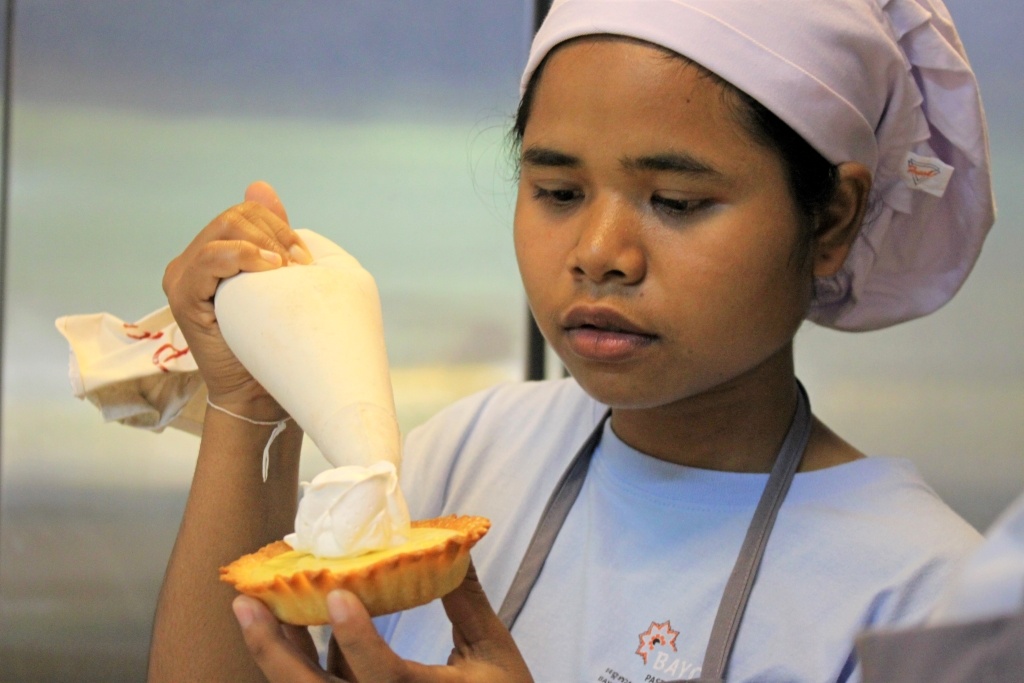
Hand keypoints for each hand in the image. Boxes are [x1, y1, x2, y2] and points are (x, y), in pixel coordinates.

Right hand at [163, 181, 312, 418]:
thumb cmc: (273, 345)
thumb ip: (270, 236)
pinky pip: (210, 258)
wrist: (260, 393)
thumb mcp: (278, 283)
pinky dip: (241, 256)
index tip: (306, 260)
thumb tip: (261, 185)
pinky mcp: (182, 295)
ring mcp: (183, 276)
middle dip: (276, 234)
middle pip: (236, 215)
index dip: (280, 227)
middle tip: (300, 267)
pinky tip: (267, 269)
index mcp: (215, 254)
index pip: (245, 213)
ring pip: (225, 229)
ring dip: (264, 244)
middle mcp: (193, 261)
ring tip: (285, 272)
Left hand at [234, 564, 534, 681]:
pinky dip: (302, 664)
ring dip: (279, 654)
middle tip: (247, 605)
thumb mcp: (491, 650)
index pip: (385, 675)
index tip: (337, 594)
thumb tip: (451, 543)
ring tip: (253, 610)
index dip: (358, 639)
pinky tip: (291, 629)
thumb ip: (466, 599)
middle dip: (275, 653)